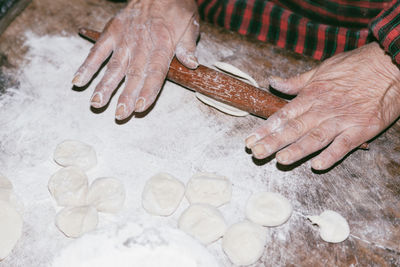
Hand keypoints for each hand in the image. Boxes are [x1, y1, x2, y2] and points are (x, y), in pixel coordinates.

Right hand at [72, 0, 198, 118]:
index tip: (140, 107)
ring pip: (114, 66)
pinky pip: (98, 50)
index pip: (154, 73)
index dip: (147, 91)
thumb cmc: (176, 7)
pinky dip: (88, 65)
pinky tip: (79, 80)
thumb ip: (187, 46)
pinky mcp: (111, 32)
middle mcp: (141, 45)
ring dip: (105, 86)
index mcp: (162, 46)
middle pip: (133, 74)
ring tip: (96, 103)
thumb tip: (192, 64)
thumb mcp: (190, 24)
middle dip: (125, 96)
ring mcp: (124, 39)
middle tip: (119, 115)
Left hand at [245, 42, 399, 169]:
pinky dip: (331, 155)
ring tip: (280, 160)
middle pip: (294, 128)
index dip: (266, 129)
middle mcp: (323, 109)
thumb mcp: (321, 69)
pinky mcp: (361, 128)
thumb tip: (273, 82)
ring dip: (297, 150)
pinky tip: (318, 166)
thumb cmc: (355, 66)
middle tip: (256, 153)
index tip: (250, 140)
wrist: (389, 64)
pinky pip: (344, 145)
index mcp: (311, 96)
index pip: (283, 115)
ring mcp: (342, 120)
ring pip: (315, 138)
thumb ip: (295, 81)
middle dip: (273, 142)